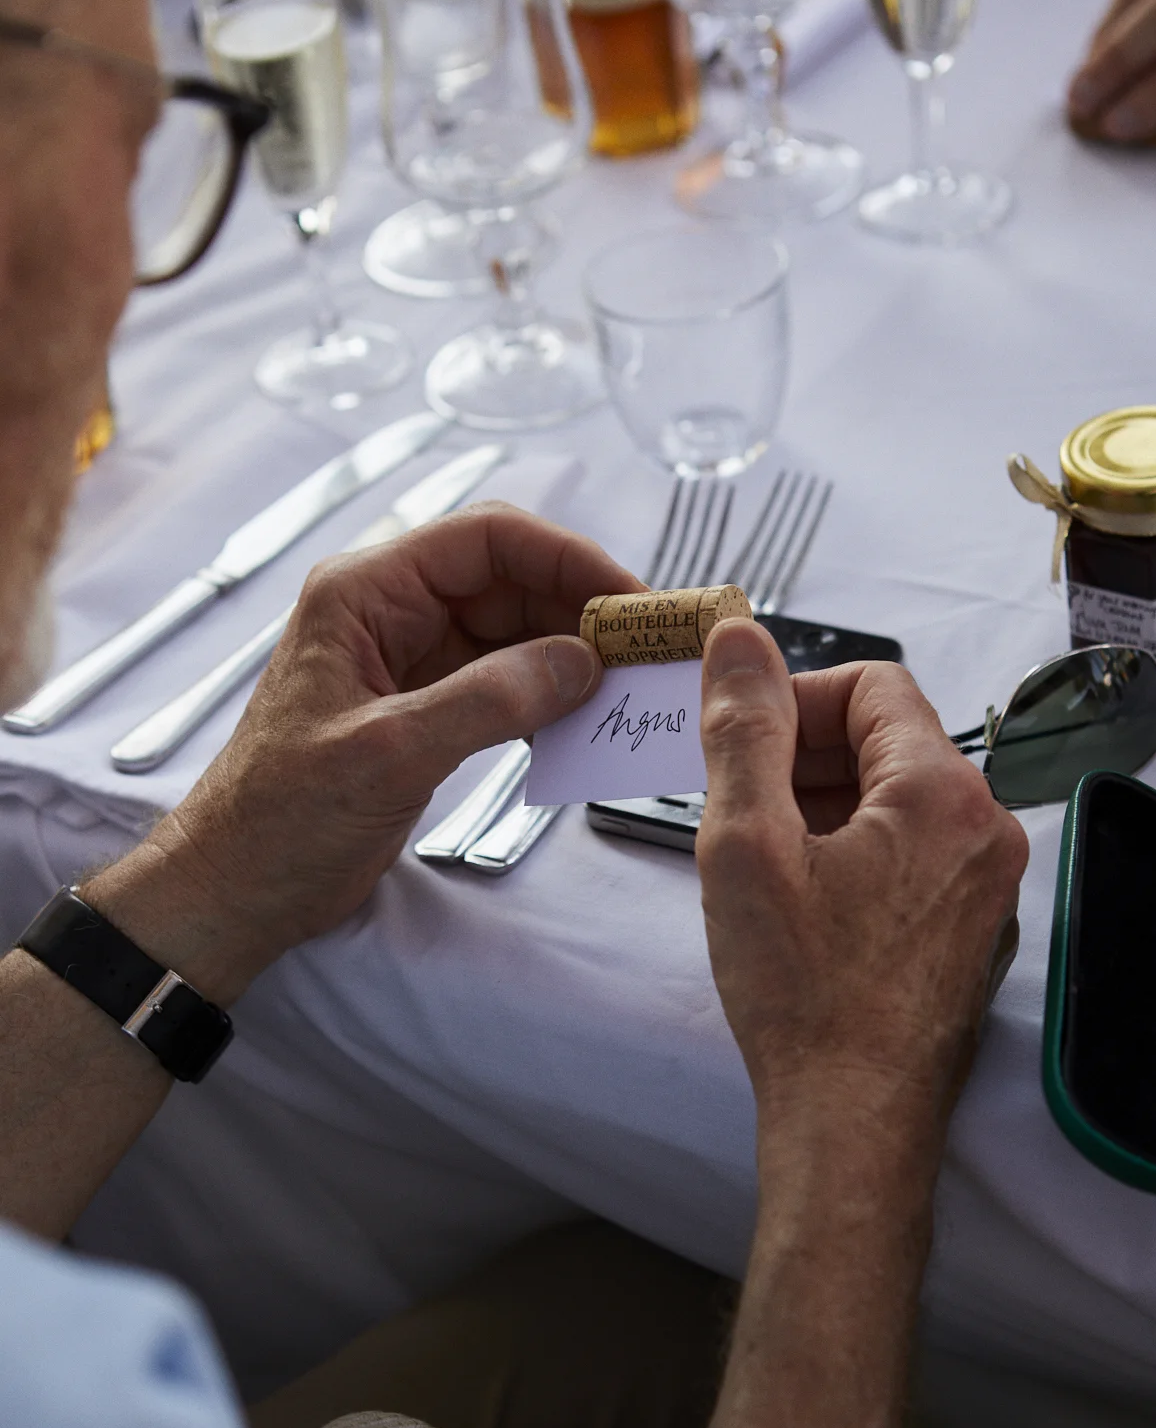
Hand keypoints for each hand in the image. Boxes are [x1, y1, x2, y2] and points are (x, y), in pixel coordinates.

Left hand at [92, 504, 635, 999]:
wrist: (236, 889)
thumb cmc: (280, 817)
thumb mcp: (390, 752)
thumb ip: (488, 700)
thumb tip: (580, 663)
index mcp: (364, 593)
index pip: (486, 539)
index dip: (567, 559)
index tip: (629, 602)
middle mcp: (388, 612)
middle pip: (508, 580)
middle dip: (580, 609)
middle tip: (646, 651)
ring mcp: (407, 661)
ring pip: (512, 632)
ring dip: (570, 656)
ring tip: (628, 688)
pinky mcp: (423, 710)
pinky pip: (501, 683)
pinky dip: (546, 697)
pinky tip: (583, 721)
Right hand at [695, 619, 1027, 1139]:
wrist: (852, 1122)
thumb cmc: (806, 999)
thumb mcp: (747, 844)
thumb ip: (744, 729)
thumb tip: (739, 642)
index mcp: (944, 795)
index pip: (874, 685)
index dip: (796, 697)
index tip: (743, 737)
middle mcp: (986, 834)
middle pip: (891, 743)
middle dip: (806, 755)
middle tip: (738, 800)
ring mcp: (987, 890)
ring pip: (899, 804)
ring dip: (826, 807)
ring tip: (761, 860)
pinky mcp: (970, 935)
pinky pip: (913, 860)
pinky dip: (855, 858)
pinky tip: (801, 906)